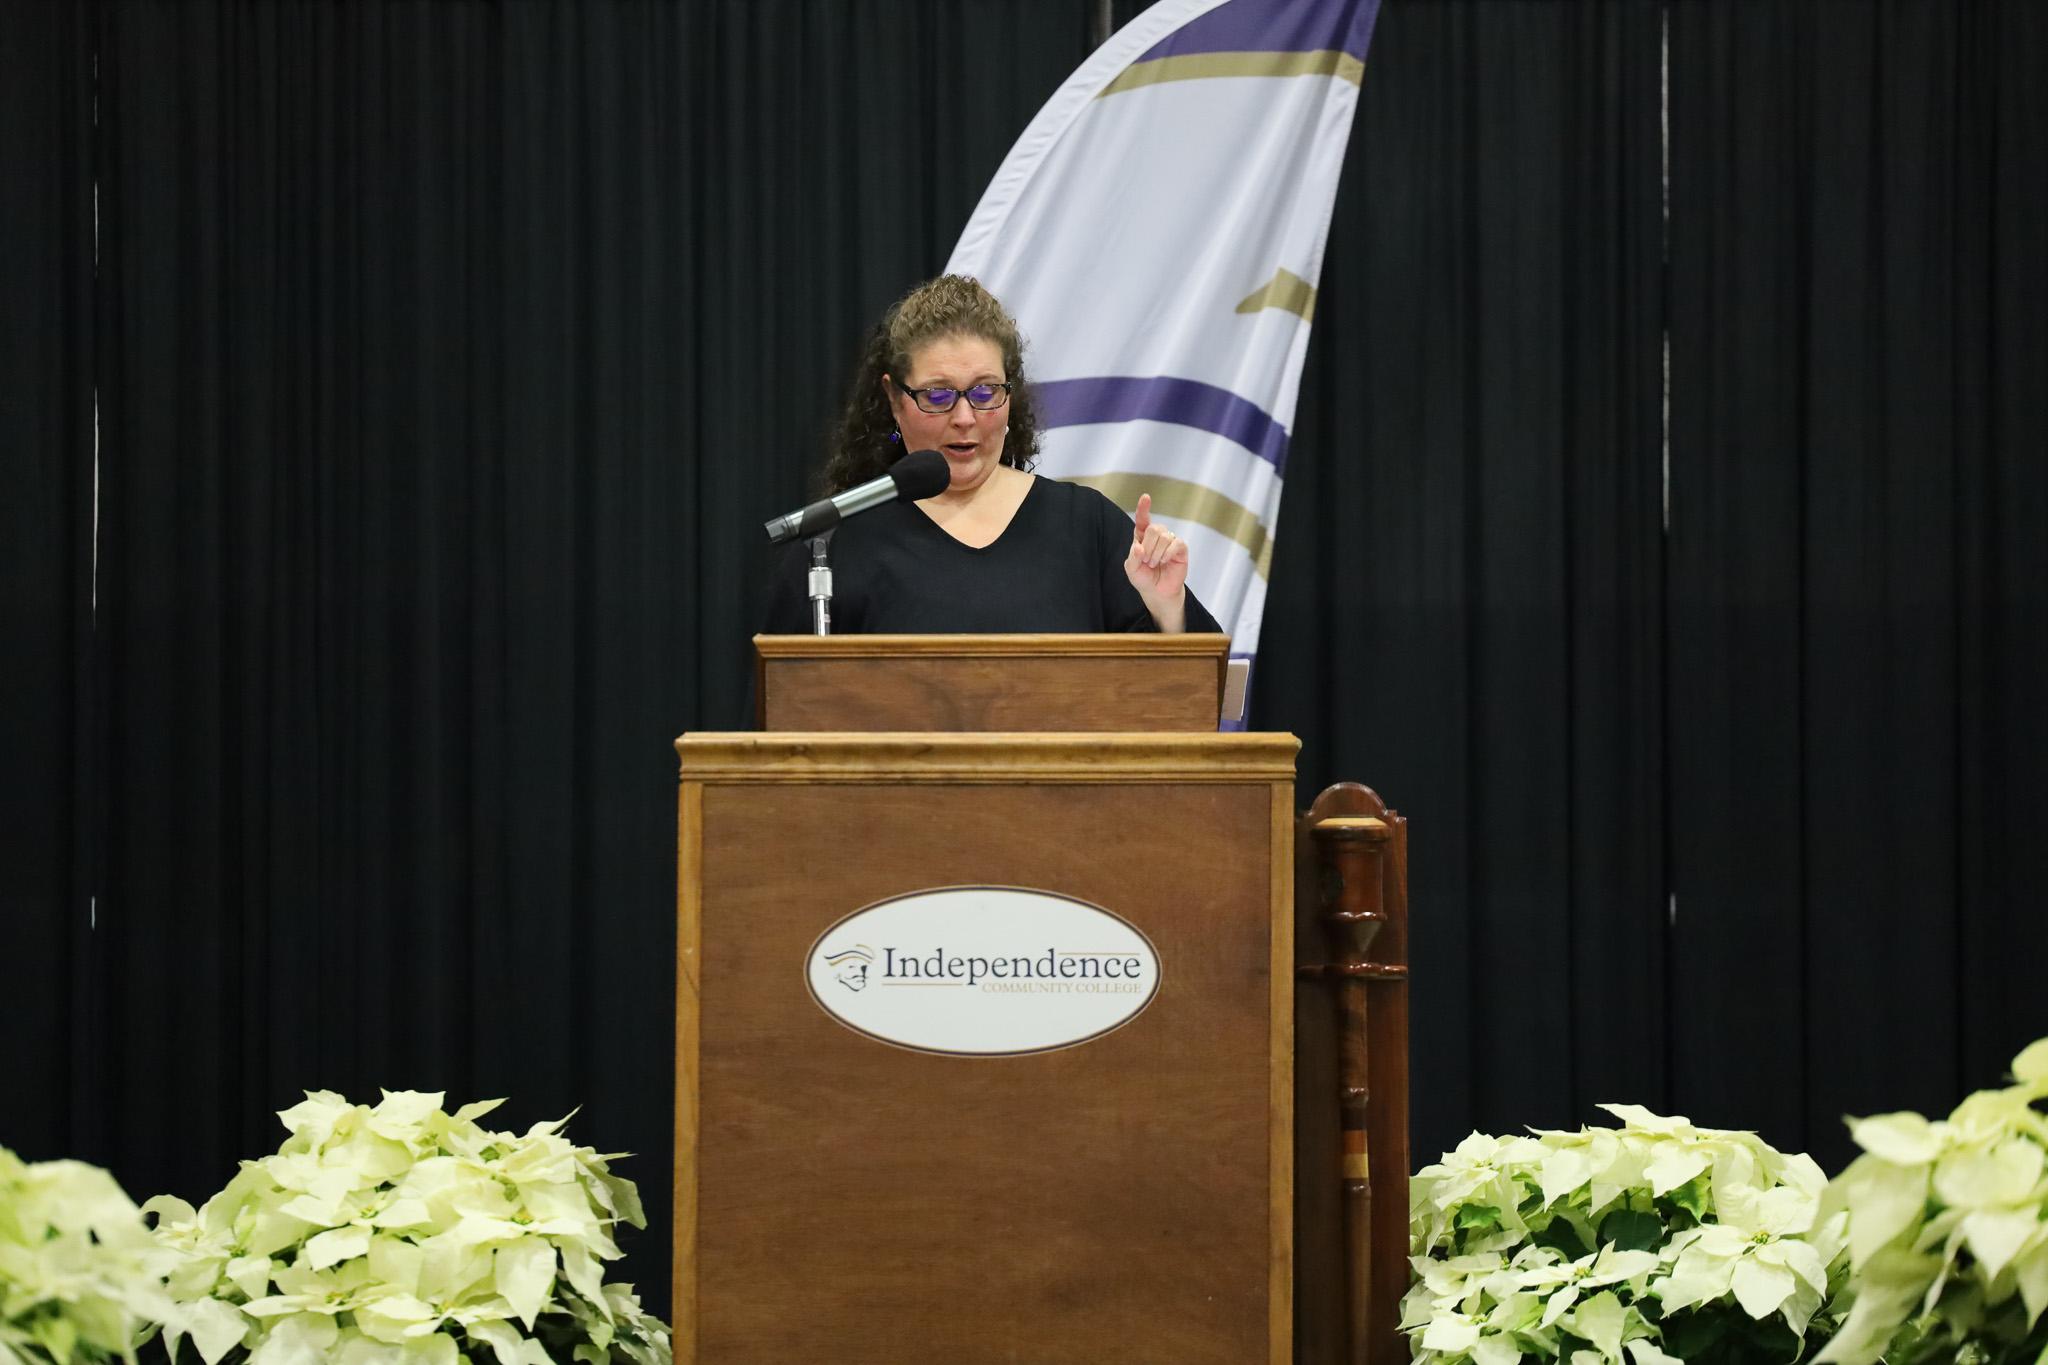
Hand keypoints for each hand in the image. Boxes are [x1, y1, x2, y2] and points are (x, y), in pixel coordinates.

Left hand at [1123, 493, 1189, 629]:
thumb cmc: (1143, 578)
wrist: (1158, 592)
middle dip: (1148, 546)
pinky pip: (1176, 543)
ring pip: (1164, 536)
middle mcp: (1156, 536)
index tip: (1146, 497)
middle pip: (1154, 528)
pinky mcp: (1181, 548)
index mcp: (1141, 537)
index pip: (1143, 519)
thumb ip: (1132, 557)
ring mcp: (1170, 541)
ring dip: (1156, 553)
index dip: (1143, 508)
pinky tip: (1165, 561)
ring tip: (1154, 564)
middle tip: (1146, 561)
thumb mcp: (1132, 570)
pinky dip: (1168, 553)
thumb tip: (1139, 546)